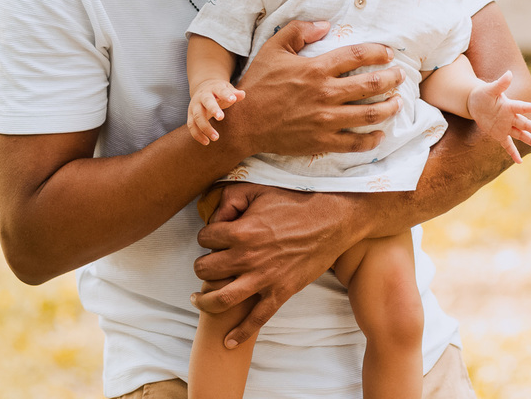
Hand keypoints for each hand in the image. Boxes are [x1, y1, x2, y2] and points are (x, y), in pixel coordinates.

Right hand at [187, 79, 244, 144]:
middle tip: (221, 117)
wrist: (202, 88)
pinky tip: (206, 142)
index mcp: (214, 88)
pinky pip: (191, 126)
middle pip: (206, 102)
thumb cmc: (219, 92)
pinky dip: (197, 135)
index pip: (220, 90)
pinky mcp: (190, 115)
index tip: (233, 99)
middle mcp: (202, 96)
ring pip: (197, 116)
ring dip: (205, 127)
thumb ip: (234, 93)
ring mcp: (195, 106)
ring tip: (216, 137)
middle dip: (213, 109)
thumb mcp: (227, 89)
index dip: (226, 95)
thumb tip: (243, 94)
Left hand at [193, 183, 367, 348]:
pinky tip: (229, 340)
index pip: (204, 238)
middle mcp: (248, 257)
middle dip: (202, 266)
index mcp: (241, 231)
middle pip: (205, 270)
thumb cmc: (295, 203)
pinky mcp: (280, 292)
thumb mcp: (259, 190)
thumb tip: (215, 216)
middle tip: (208, 265)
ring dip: (204, 301)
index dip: (207, 236)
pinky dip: (240, 333)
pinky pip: (256, 319)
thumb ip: (230, 198)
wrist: (331, 220)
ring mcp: (264, 278)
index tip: (214, 237)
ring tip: (198, 299)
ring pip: (221, 300)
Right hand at [223, 20, 406, 157]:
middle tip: (400, 76)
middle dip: (392, 79)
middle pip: (371, 84)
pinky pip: (354, 143)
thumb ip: (298, 31)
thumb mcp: (273, 48)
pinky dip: (372, 140)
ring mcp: (325, 120)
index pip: (357, 56)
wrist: (242, 123)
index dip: (378, 52)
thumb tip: (325, 24)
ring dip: (389, 108)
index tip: (389, 53)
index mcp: (316, 69)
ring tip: (398, 102)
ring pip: (370, 114)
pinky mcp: (322, 141)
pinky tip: (380, 134)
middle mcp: (325, 94)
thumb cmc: (257, 84)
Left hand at [466, 70, 530, 164]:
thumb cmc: (483, 93)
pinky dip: (512, 153)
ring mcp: (505, 127)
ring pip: (520, 135)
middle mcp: (510, 117)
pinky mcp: (499, 134)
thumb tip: (509, 73)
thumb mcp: (489, 89)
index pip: (522, 107)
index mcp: (509, 106)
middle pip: (525, 124)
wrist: (475, 103)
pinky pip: (507, 145)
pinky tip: (519, 162)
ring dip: (530, 141)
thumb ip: (500, 84)